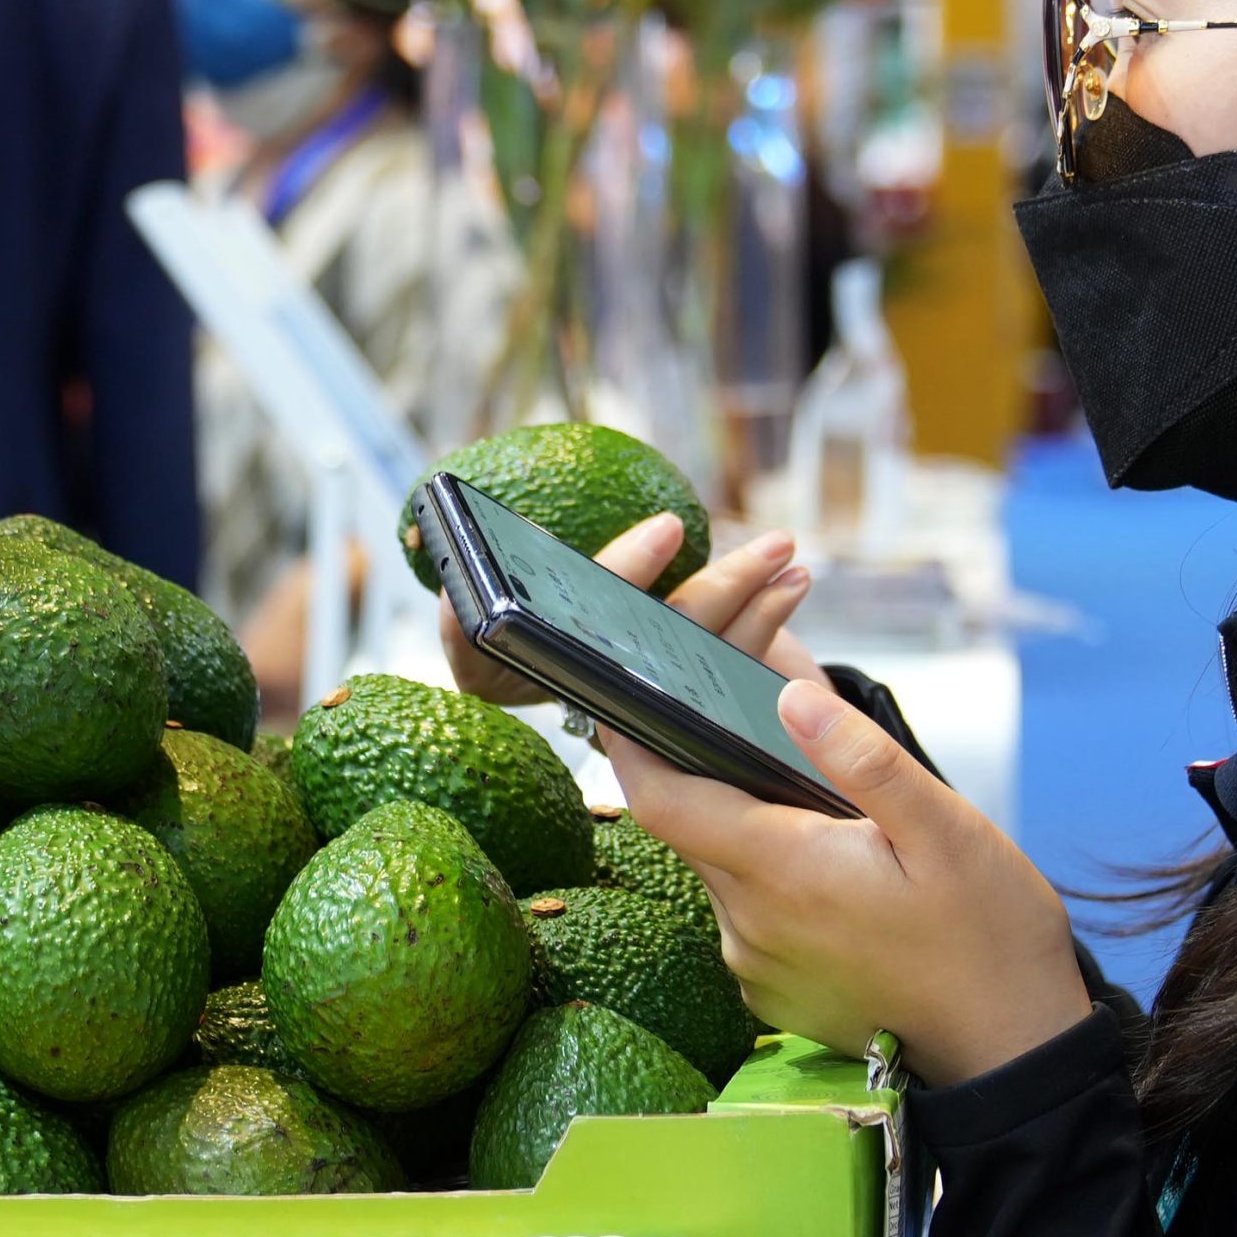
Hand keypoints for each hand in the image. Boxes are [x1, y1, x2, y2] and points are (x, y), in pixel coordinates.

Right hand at [435, 513, 830, 705]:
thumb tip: (441, 553)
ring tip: (795, 562)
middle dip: (728, 589)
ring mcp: (657, 709)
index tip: (668, 526)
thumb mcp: (469, 641)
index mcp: (561, 677)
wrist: (524, 692)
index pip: (605, 625)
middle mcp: (614, 703)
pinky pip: (734, 671)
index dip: (630, 574)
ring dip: (762, 608)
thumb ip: (467, 612)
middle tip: (775, 543)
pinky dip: (765, 626)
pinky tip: (788, 585)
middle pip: (679, 644)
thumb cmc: (492, 649)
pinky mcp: (689, 709)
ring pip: (718, 661)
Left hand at [603, 678, 1082, 1084]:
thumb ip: (863, 760)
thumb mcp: (946, 829)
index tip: (634, 702)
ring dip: (750, 832)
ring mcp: (756, 965)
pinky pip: (748, 917)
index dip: (634, 745)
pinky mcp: (773, 992)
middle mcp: (749, 924)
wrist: (1010, 1048)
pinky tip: (834, 876)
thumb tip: (790, 697)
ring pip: (722, 871)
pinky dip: (772, 884)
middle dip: (714, 776)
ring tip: (822, 813)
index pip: (662, 801)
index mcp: (781, 870)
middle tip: (768, 736)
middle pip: (693, 829)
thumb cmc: (987, 937)